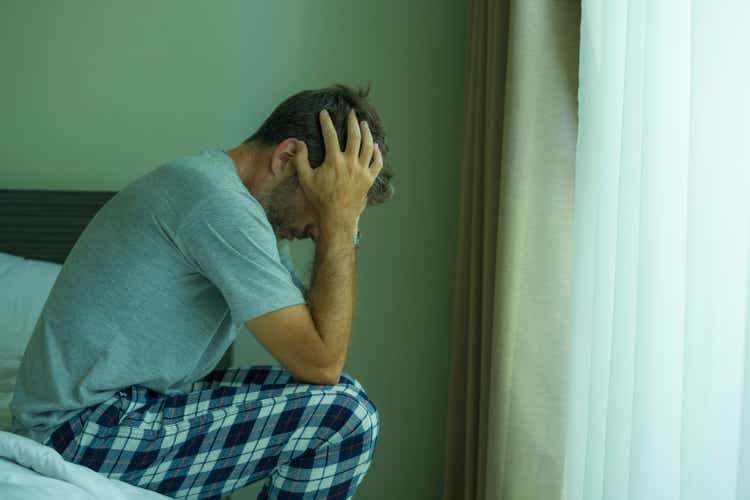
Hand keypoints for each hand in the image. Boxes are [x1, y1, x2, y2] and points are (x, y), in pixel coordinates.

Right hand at [290, 109, 382, 225]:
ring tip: (363, 124)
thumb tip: (300, 143)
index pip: (330, 135)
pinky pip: (377, 164)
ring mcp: (362, 171)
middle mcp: (350, 163)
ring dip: (367, 133)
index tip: (324, 113)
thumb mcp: (305, 179)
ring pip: (368, 146)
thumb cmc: (320, 199)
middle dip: (352, 122)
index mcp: (334, 161)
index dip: (326, 122)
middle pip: (354, 136)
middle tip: (351, 113)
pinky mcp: (369, 180)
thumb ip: (301, 160)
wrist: (337, 217)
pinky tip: (376, 146)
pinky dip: (378, 154)